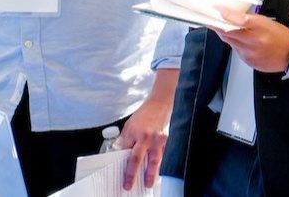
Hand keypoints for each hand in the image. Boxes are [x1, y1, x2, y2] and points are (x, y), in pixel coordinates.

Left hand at [117, 69, 176, 189]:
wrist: (159, 104)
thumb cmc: (143, 115)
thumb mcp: (130, 125)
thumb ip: (126, 140)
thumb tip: (122, 154)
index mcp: (134, 132)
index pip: (127, 152)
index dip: (124, 164)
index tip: (122, 176)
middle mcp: (146, 137)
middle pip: (139, 158)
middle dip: (134, 173)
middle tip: (129, 185)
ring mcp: (158, 139)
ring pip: (154, 160)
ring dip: (151, 173)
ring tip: (148, 184)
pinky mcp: (166, 140)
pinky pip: (162, 155)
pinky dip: (159, 164)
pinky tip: (156, 172)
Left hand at [215, 8, 288, 72]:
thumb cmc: (278, 35)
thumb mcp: (265, 21)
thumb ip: (247, 18)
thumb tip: (229, 13)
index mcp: (260, 27)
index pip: (240, 20)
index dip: (226, 15)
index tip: (217, 9)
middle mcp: (254, 42)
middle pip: (228, 32)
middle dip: (218, 25)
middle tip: (212, 18)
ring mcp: (250, 53)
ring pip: (229, 42)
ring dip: (225, 34)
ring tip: (224, 28)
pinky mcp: (248, 62)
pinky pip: (235, 50)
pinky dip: (234, 44)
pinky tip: (239, 41)